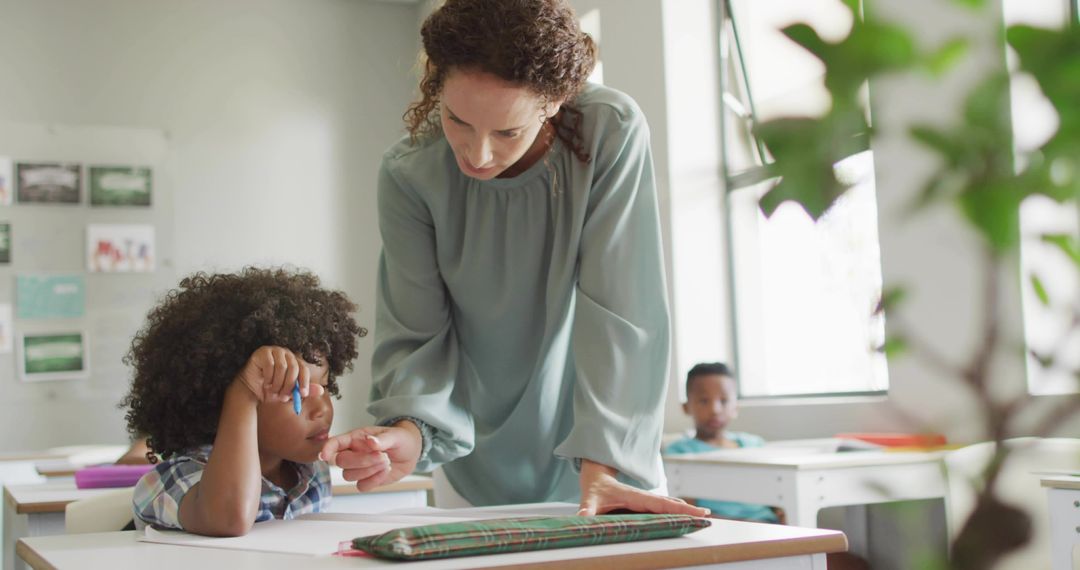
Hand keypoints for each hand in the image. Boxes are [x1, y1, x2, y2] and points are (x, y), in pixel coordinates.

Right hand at [234, 346, 311, 403]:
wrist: (251, 391)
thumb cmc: (271, 391)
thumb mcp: (289, 393)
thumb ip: (303, 391)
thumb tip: (321, 390)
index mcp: (295, 361)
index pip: (304, 369)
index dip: (305, 382)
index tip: (303, 394)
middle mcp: (286, 354)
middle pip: (294, 368)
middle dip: (289, 385)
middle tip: (283, 397)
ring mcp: (274, 350)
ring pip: (282, 367)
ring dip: (277, 383)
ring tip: (272, 391)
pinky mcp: (263, 352)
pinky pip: (270, 365)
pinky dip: (268, 377)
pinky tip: (265, 383)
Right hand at [320, 422, 422, 490]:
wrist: (410, 452)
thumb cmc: (400, 439)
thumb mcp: (395, 435)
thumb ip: (382, 438)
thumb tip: (370, 441)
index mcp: (356, 438)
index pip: (336, 443)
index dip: (327, 448)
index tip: (324, 455)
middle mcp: (354, 453)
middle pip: (341, 461)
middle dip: (361, 461)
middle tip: (383, 456)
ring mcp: (359, 468)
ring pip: (349, 475)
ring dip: (368, 470)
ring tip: (386, 461)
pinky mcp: (366, 480)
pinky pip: (361, 486)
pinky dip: (374, 480)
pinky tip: (385, 472)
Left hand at [577, 459, 709, 516]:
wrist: (596, 474)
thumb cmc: (594, 488)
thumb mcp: (588, 498)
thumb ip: (586, 509)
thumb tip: (582, 517)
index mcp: (634, 496)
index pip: (658, 503)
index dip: (675, 507)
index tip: (691, 510)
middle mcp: (644, 497)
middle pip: (669, 503)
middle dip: (688, 509)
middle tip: (706, 516)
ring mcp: (646, 499)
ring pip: (669, 504)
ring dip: (685, 510)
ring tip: (703, 516)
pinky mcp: (646, 503)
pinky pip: (664, 507)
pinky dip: (677, 511)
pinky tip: (687, 516)